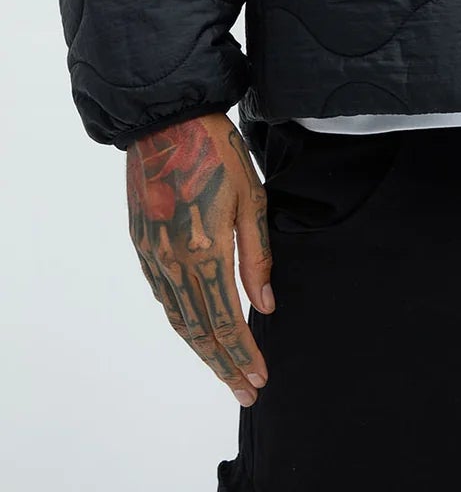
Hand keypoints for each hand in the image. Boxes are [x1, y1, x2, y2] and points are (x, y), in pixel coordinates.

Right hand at [126, 112, 274, 406]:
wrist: (167, 122)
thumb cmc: (218, 153)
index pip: (225, 320)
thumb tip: (264, 305)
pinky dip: (181, 323)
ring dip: (202, 350)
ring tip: (226, 372)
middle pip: (200, 330)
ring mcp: (153, 256)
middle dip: (224, 365)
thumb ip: (257, 256)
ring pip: (178, 319)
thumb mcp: (252, 199)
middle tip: (246, 391)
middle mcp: (173, 262)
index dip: (242, 354)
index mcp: (204, 250)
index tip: (260, 378)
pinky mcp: (142, 246)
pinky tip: (196, 333)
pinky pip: (163, 298)